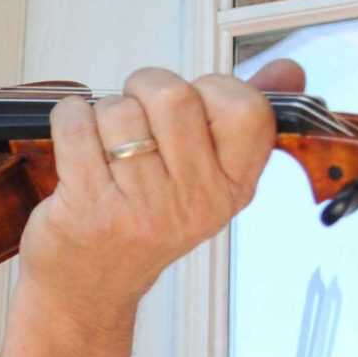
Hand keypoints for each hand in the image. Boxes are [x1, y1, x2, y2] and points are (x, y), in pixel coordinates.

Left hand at [18, 59, 304, 326]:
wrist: (90, 287)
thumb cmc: (145, 220)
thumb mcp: (207, 177)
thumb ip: (245, 119)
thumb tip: (289, 69)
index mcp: (233, 188)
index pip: (246, 109)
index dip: (212, 89)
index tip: (193, 108)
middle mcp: (194, 201)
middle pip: (174, 96)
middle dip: (145, 88)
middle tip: (137, 115)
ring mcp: (142, 208)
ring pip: (120, 110)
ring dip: (104, 111)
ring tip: (106, 142)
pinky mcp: (89, 207)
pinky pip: (75, 124)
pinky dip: (69, 118)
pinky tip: (77, 143)